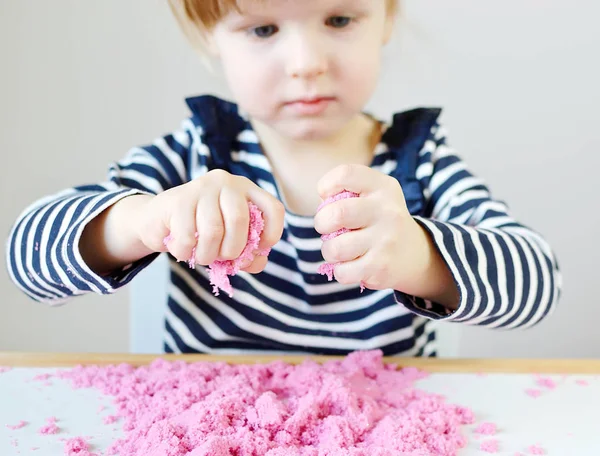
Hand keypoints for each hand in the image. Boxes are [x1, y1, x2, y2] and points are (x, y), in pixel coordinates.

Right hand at [134, 170, 284, 273]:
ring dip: (207, 255)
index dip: (272, 233)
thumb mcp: (228, 242)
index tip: (258, 250)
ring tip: (201, 257)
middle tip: (221, 258)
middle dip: (232, 249)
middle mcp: (226, 182)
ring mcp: (201, 187)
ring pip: (213, 230)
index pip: (273, 208)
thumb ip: (248, 255)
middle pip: (239, 220)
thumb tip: (257, 262)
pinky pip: (187, 236)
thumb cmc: (200, 232)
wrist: (157, 220)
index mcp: (246, 190)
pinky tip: (183, 251)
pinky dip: (186, 253)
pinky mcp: (177, 200)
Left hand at [314, 164, 457, 306]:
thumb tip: (322, 204)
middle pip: (336, 214)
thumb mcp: (373, 195)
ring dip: (329, 251)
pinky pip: (342, 272)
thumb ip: (345, 192)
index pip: (346, 174)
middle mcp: (387, 211)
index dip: (326, 185)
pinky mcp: (381, 267)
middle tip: (326, 227)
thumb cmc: (378, 220)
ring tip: (338, 249)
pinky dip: (339, 271)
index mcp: (383, 187)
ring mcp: (386, 240)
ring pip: (335, 248)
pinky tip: (350, 265)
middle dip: (321, 223)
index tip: (326, 196)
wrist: (414, 253)